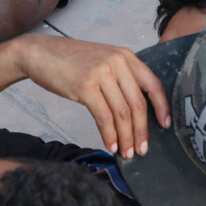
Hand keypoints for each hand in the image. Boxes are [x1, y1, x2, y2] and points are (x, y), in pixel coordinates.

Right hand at [13, 35, 169, 158]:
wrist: (40, 53)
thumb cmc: (70, 61)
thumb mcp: (102, 60)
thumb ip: (120, 77)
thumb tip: (136, 110)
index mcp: (126, 56)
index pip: (153, 84)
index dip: (162, 107)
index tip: (165, 125)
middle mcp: (117, 62)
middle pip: (137, 104)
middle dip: (141, 131)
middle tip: (142, 150)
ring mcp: (101, 74)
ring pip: (122, 113)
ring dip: (126, 137)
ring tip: (126, 152)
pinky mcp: (85, 86)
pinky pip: (103, 116)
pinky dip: (109, 134)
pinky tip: (110, 145)